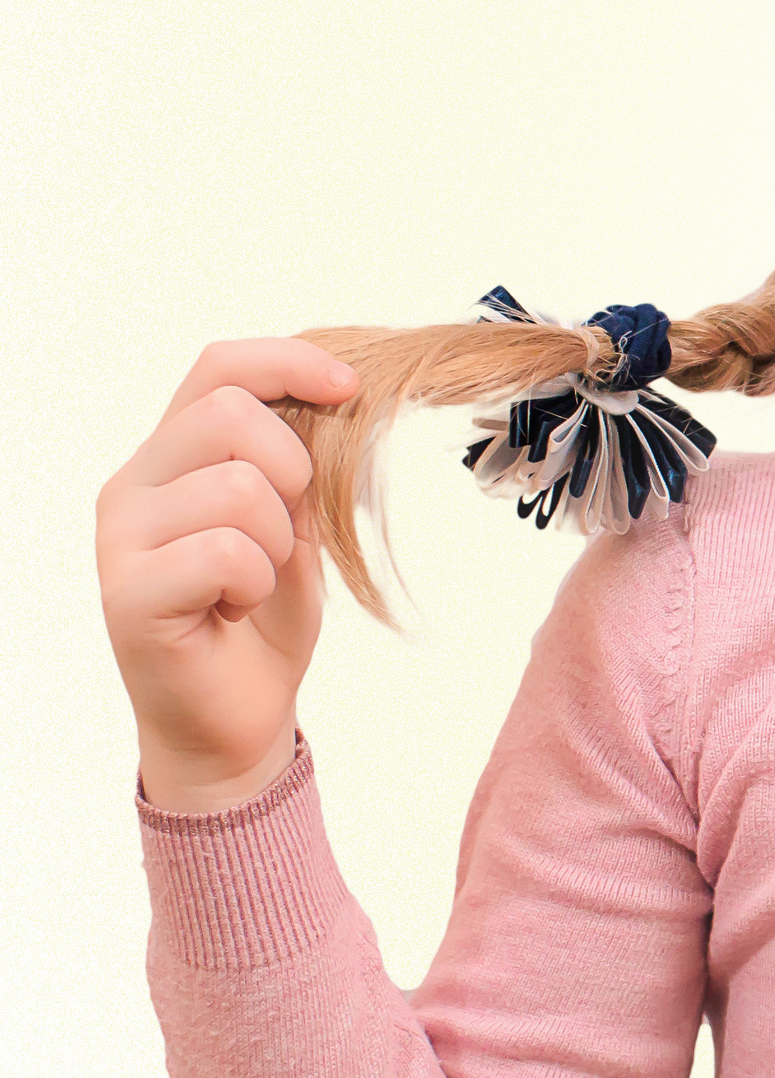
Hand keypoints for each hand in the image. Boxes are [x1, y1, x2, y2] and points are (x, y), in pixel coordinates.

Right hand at [96, 337, 361, 810]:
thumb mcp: (294, 520)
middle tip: (286, 533)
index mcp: (171, 456)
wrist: (237, 715)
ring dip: (276, 541)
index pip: (219, 367)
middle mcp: (133, 485)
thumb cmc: (262, 615)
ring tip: (253, 581)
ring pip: (236, 486)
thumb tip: (338, 383)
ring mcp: (121, 538)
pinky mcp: (129, 593)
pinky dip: (254, 583)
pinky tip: (232, 608)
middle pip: (229, 413)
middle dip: (293, 470)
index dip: (289, 362)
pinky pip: (223, 552)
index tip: (351, 388)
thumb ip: (297, 457)